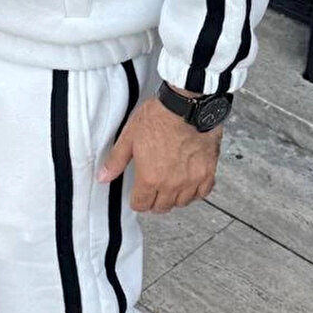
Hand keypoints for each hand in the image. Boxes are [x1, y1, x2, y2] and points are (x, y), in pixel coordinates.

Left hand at [97, 95, 221, 211]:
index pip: (141, 205)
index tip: (138, 194)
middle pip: (162, 207)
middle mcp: (172, 183)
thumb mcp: (130, 136)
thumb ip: (117, 160)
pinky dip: (196, 191)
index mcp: (150, 177)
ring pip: (182, 202)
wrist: (188, 105)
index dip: (137, 200)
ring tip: (170, 186)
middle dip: (154, 201)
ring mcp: (191, 179)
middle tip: (153, 190)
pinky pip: (203, 192)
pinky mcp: (208, 171)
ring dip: (174, 197)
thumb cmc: (161, 116)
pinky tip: (190, 183)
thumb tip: (104, 176)